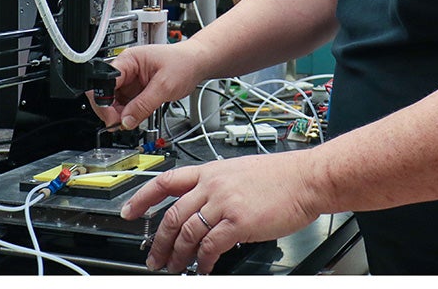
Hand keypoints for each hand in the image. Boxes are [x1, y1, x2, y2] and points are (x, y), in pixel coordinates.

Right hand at [89, 42, 204, 129]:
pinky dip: (127, 115)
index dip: (104, 101)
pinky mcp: (135, 91)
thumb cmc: (184, 63)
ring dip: (119, 115)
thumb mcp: (165, 85)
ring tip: (130, 121)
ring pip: (113, 103)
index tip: (112, 117)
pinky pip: (124, 106)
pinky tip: (134, 118)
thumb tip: (126, 120)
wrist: (197, 64)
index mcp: (129, 61)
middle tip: (121, 124)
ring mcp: (130, 82)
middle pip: (105, 94)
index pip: (104, 82)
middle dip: (110, 111)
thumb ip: (144, 104)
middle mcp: (126, 71)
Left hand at [121, 151, 321, 273]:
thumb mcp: (243, 171)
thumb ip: (220, 187)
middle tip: (155, 258)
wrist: (309, 178)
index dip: (142, 198)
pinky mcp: (238, 221)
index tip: (129, 211)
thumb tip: (205, 210)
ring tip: (178, 267)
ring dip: (179, 255)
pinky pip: (210, 246)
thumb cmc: (284, 175)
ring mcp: (224, 203)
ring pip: (187, 233)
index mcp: (213, 171)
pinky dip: (204, 261)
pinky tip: (206, 267)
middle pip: (172, 215)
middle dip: (159, 242)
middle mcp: (214, 185)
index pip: (166, 181)